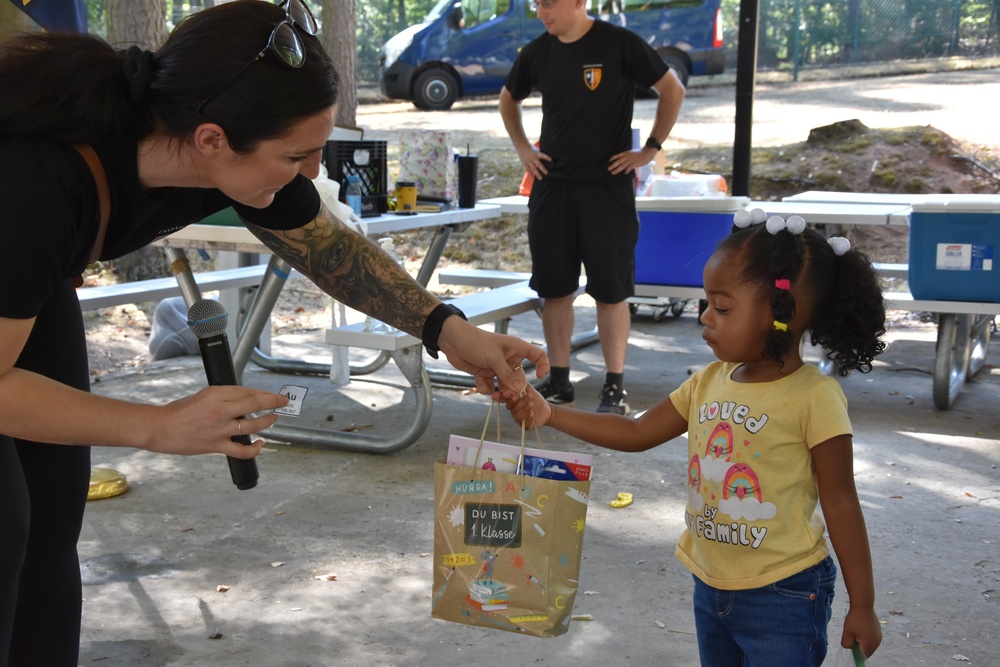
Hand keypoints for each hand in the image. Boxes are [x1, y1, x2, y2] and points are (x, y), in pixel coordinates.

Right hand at [149, 386, 288, 457]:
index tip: (272, 395)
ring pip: (252, 425)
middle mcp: (220, 409)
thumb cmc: (178, 411)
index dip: (264, 394)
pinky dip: (255, 449)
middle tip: (284, 402)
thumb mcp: (203, 396)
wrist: (160, 428)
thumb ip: (224, 398)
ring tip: (274, 419)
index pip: (247, 391)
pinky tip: (261, 444)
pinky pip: (242, 449)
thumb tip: (244, 401)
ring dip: (267, 421)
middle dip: (274, 402)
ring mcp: (220, 429)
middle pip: (255, 403)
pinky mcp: (216, 445)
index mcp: (216, 393)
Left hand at [437, 318, 547, 398]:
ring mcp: (497, 367)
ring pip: (504, 385)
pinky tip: (479, 381)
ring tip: (494, 395)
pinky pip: (491, 385)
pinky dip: (485, 387)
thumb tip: (519, 388)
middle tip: (507, 395)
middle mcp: (509, 359)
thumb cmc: (475, 341)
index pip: (537, 355)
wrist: (452, 341)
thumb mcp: (493, 358)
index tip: (538, 377)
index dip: (542, 365)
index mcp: (516, 349)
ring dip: (500, 392)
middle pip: (519, 378)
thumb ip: (507, 374)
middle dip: (513, 388)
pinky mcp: (485, 373)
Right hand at [502, 383, 550, 429]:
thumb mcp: (528, 388)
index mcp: (511, 400)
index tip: (503, 393)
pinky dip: (528, 418)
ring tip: (531, 403)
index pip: (503, 398)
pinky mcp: (525, 425)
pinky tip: (532, 413)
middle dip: (515, 401)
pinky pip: (525, 423)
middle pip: (510, 406)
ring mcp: (518, 418)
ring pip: (517, 414)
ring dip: (524, 408)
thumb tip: (513, 374)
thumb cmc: (535, 399)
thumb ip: (520, 382)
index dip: (500, 396)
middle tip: (520, 396)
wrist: (546, 409)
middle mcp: (513, 410)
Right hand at [516, 144, 550, 180]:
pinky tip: (534, 178)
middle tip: (547, 173)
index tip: (551, 160)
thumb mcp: (536, 150)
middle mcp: (533, 158)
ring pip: (533, 169)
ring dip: (537, 174)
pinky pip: (528, 170)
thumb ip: (540, 154)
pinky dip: (531, 175)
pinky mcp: (525, 164)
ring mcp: (529, 161)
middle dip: (543, 169)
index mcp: (536, 153)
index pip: (542, 155)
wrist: (521, 146)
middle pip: (538, 164)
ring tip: (541, 179)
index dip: (546, 157)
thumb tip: (545, 159)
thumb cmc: (531, 148)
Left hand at [608, 147, 654, 175]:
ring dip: (617, 169)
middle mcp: (627, 156)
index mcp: (626, 153)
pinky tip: (625, 173)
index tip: (608, 161)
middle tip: (608, 169)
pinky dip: (627, 170)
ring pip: (623, 165)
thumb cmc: (639, 153)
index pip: (617, 155)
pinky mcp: (635, 163)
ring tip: (613, 172)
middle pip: (618, 161)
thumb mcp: (631, 153)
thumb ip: (626, 156)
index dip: (612, 158)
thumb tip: (621, 160)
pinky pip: (630, 167)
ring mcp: (631, 160)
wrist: (646, 152)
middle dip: (613, 165)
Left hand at [841, 605, 881, 658]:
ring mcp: (879, 636)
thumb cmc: (854, 619)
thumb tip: (849, 648)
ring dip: (862, 640)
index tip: (850, 644)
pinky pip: (871, 637)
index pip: (863, 656)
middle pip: (867, 650)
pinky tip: (860, 626)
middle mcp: (877, 642)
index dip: (856, 653)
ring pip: (869, 643)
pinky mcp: (878, 630)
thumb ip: (847, 644)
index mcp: (870, 644)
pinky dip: (865, 635)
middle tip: (852, 635)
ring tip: (856, 629)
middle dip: (858, 646)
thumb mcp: (847, 633)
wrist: (863, 604)